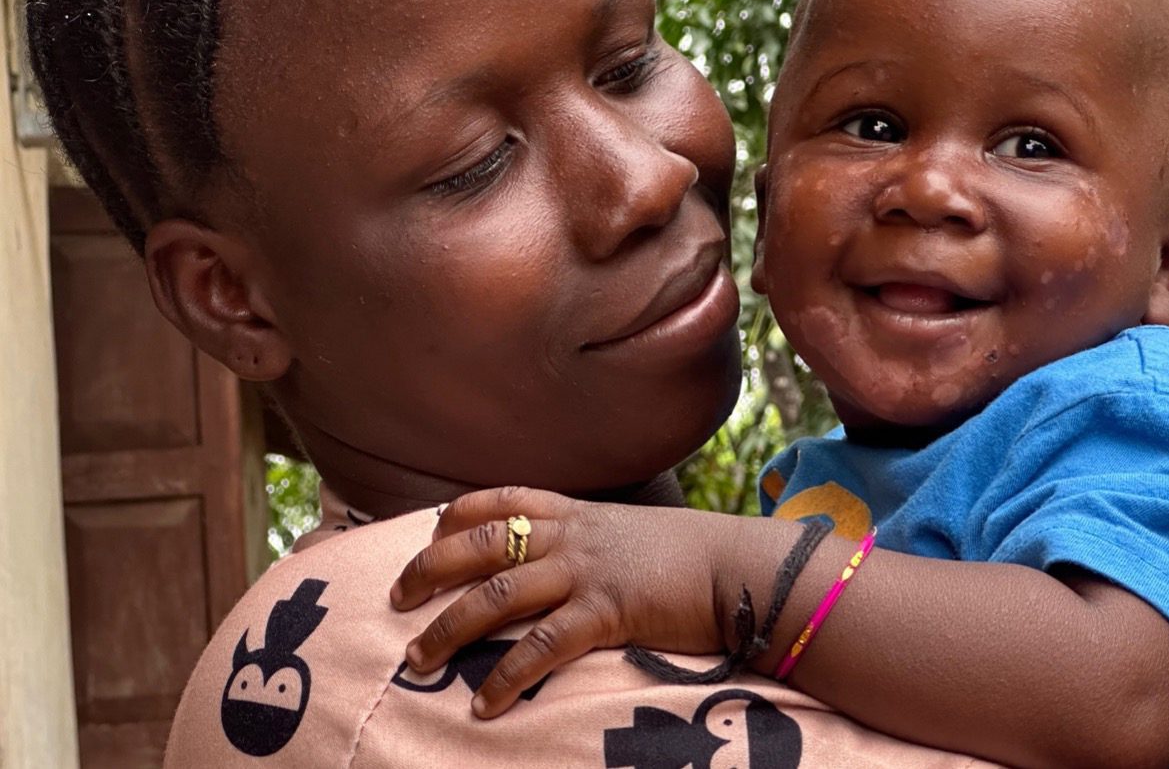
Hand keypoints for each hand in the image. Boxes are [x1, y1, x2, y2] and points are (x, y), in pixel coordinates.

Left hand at [389, 486, 733, 715]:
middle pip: (480, 543)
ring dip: (450, 630)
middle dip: (428, 570)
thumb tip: (551, 561)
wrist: (737, 566)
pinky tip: (484, 705)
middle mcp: (571, 535)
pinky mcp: (606, 611)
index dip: (454, 519)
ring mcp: (586, 571)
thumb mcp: (626, 532)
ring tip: (417, 660)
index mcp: (574, 512)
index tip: (425, 539)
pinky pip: (542, 646)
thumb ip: (586, 539)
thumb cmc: (683, 556)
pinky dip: (506, 677)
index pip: (499, 499)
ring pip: (497, 594)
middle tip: (394, 599)